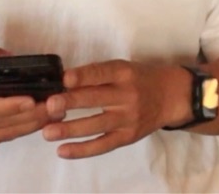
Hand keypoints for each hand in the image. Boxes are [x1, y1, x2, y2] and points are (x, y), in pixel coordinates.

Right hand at [0, 36, 57, 152]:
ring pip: (4, 134)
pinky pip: (2, 138)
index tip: (31, 100)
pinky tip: (41, 119)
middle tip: (56, 104)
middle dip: (30, 115)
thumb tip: (8, 59)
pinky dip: (23, 130)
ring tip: (56, 111)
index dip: (8, 106)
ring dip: (32, 124)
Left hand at [42, 60, 188, 158]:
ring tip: (47, 132)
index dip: (84, 76)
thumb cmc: (140, 78)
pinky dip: (82, 150)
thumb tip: (63, 83)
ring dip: (70, 129)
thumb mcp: (123, 68)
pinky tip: (62, 150)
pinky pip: (102, 145)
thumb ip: (98, 75)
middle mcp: (127, 95)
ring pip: (96, 125)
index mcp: (124, 72)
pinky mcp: (127, 137)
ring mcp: (128, 118)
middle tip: (50, 106)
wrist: (170, 96)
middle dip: (71, 102)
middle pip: (96, 99)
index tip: (65, 79)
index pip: (102, 72)